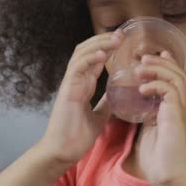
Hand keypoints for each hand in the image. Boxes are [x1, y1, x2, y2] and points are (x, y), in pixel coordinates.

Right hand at [37, 30, 122, 165]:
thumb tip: (117, 97)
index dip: (107, 48)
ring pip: (81, 54)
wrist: (62, 151)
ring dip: (99, 44)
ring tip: (115, 39)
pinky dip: (89, 59)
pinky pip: (77, 68)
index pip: (95, 59)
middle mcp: (76, 80)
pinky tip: (102, 54)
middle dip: (104, 40)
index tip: (123, 40)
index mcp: (83, 85)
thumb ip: (105, 104)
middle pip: (87, 51)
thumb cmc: (76, 136)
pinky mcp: (67, 90)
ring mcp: (70, 83)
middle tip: (122, 34)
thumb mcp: (98, 117)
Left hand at [133, 51, 185, 185]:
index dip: (165, 64)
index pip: (174, 79)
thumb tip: (135, 107)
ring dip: (158, 69)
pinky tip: (142, 88)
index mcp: (173, 108)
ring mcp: (180, 110)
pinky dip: (156, 85)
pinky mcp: (177, 116)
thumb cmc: (159, 158)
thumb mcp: (149, 130)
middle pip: (178, 73)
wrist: (169, 176)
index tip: (152, 55)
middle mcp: (179, 106)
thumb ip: (146, 116)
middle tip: (143, 56)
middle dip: (161, 61)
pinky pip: (170, 92)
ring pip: (176, 78)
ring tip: (141, 67)